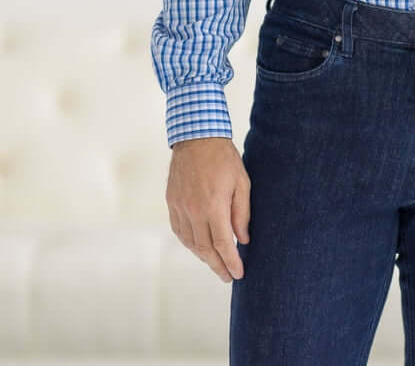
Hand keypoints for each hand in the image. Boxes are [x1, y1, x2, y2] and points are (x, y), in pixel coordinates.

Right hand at [166, 136, 250, 282]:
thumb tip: (243, 240)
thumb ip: (242, 213)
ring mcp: (180, 207)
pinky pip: (179, 231)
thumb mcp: (241, 182)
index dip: (230, 262)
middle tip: (228, 277)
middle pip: (204, 249)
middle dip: (217, 266)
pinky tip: (198, 247)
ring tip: (216, 264)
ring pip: (190, 243)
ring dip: (203, 257)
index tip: (238, 274)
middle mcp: (194, 210)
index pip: (221, 244)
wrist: (197, 137)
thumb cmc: (224, 158)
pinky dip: (189, 243)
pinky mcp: (171, 202)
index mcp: (213, 205)